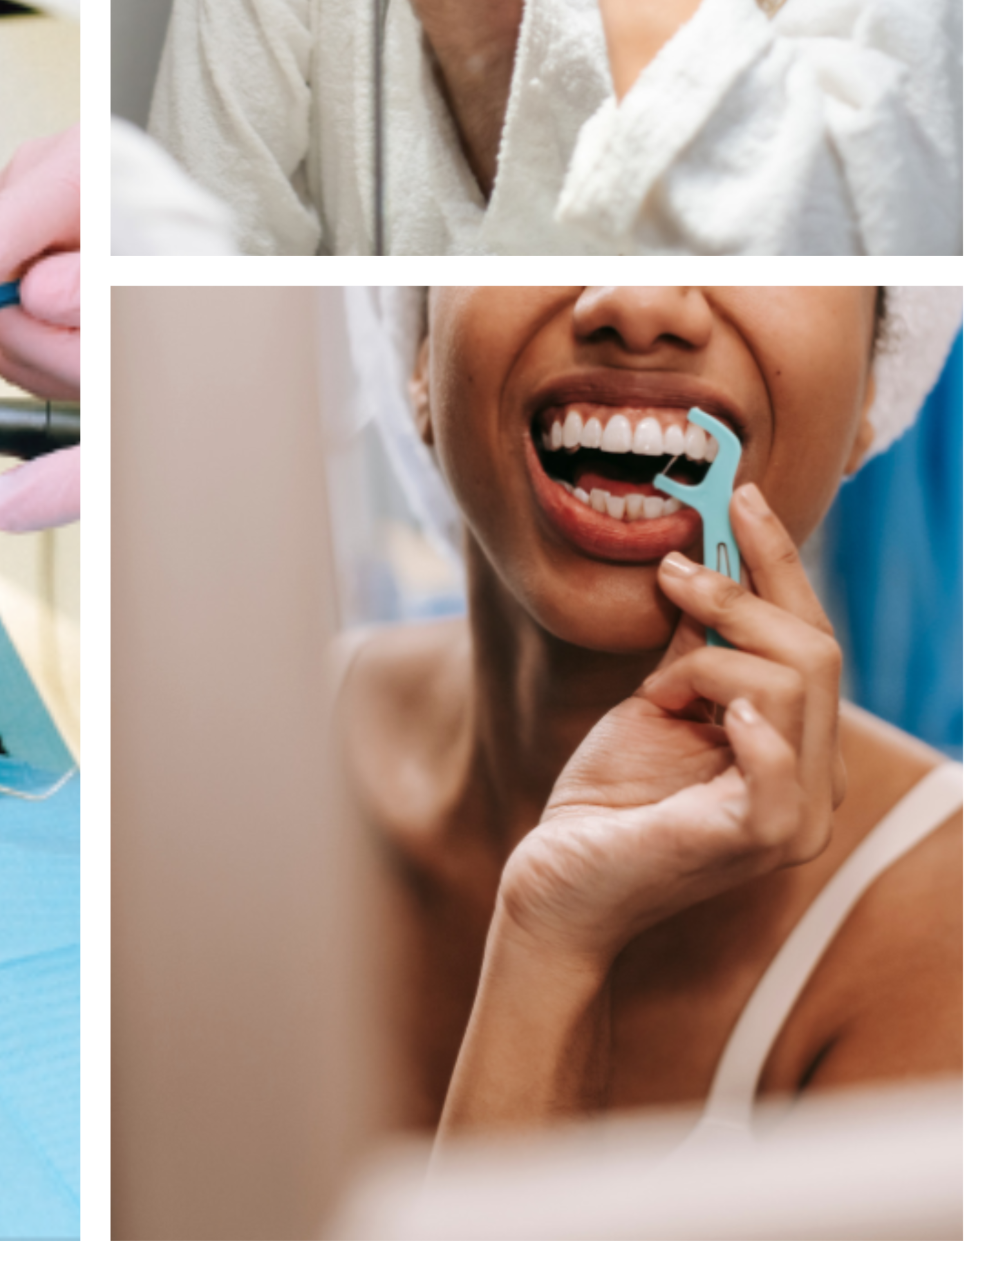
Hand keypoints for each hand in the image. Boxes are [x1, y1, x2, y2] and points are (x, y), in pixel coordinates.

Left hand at [497, 483, 844, 966]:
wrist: (559, 880)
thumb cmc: (608, 798)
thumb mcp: (657, 700)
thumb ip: (695, 644)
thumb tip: (702, 559)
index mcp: (797, 743)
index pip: (812, 635)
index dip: (778, 561)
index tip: (739, 494)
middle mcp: (813, 780)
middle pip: (815, 649)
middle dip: (738, 594)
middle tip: (671, 574)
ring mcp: (793, 817)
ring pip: (793, 685)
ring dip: (706, 659)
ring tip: (655, 689)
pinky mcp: (755, 843)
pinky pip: (782, 775)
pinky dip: (754, 729)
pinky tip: (715, 712)